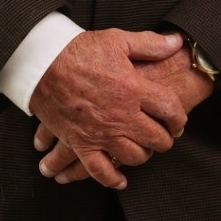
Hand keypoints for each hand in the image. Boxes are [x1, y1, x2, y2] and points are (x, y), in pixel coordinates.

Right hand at [28, 29, 187, 188]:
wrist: (41, 63)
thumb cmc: (79, 50)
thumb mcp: (118, 40)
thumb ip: (150, 44)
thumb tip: (177, 41)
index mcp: (133, 88)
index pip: (170, 110)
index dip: (179, 118)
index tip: (178, 121)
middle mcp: (121, 115)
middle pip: (156, 138)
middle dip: (166, 139)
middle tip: (165, 136)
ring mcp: (101, 132)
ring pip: (133, 157)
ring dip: (143, 155)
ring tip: (144, 149)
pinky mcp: (80, 142)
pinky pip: (99, 170)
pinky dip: (112, 179)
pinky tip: (120, 180)